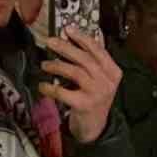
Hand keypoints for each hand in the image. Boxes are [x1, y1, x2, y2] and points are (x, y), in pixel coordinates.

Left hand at [40, 27, 122, 142]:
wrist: (95, 127)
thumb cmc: (94, 99)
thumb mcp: (100, 79)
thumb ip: (92, 60)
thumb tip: (74, 38)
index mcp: (113, 71)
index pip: (98, 50)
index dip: (82, 38)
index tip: (68, 29)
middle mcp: (107, 81)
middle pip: (85, 59)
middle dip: (66, 48)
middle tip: (51, 42)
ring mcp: (97, 93)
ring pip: (75, 72)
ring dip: (57, 65)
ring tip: (45, 64)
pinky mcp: (84, 105)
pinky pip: (63, 92)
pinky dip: (50, 88)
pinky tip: (43, 85)